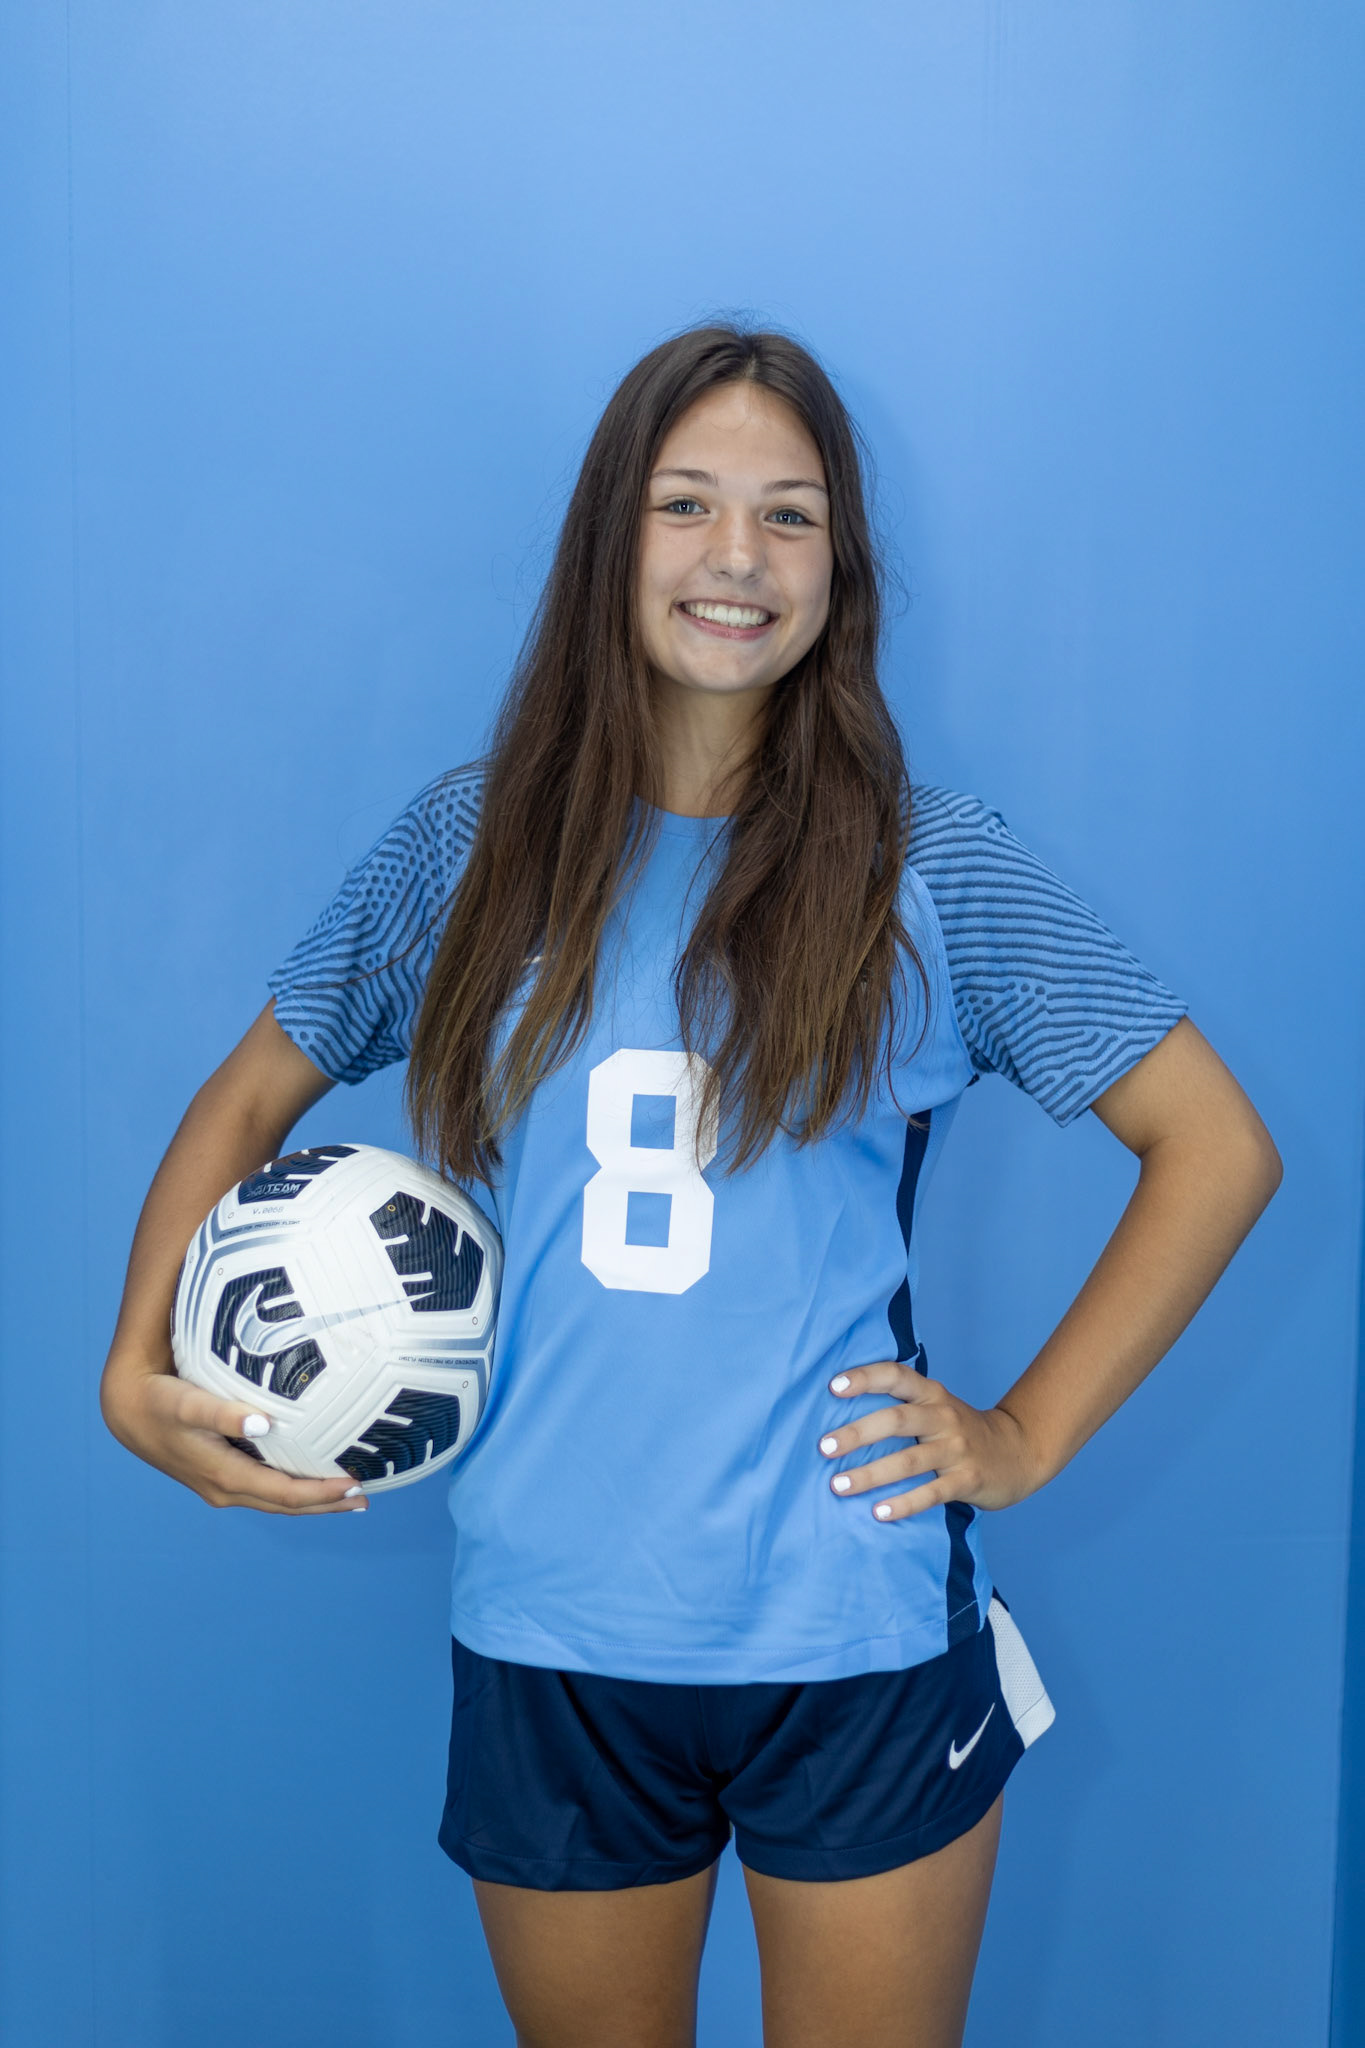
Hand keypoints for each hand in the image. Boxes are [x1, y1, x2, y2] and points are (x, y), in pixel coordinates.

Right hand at [101, 1356, 365, 1514]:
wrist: (127, 1410)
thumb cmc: (160, 1401)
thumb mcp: (189, 1403)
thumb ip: (224, 1413)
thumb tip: (263, 1423)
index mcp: (225, 1476)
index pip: (284, 1493)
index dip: (321, 1493)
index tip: (355, 1484)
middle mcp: (226, 1489)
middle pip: (285, 1504)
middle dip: (325, 1504)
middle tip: (364, 1498)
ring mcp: (221, 1486)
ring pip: (275, 1500)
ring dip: (311, 1501)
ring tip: (348, 1497)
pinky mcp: (218, 1476)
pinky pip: (264, 1490)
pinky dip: (291, 1490)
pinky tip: (308, 1480)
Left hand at [818, 1361, 1041, 1521]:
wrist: (1018, 1452)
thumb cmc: (959, 1431)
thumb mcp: (936, 1407)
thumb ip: (901, 1404)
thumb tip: (839, 1413)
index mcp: (932, 1394)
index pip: (896, 1376)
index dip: (865, 1377)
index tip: (833, 1387)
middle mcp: (944, 1417)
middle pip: (897, 1420)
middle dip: (857, 1434)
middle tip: (824, 1447)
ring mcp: (957, 1449)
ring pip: (909, 1461)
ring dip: (871, 1474)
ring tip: (838, 1486)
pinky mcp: (967, 1480)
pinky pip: (932, 1493)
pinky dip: (904, 1503)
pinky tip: (879, 1512)